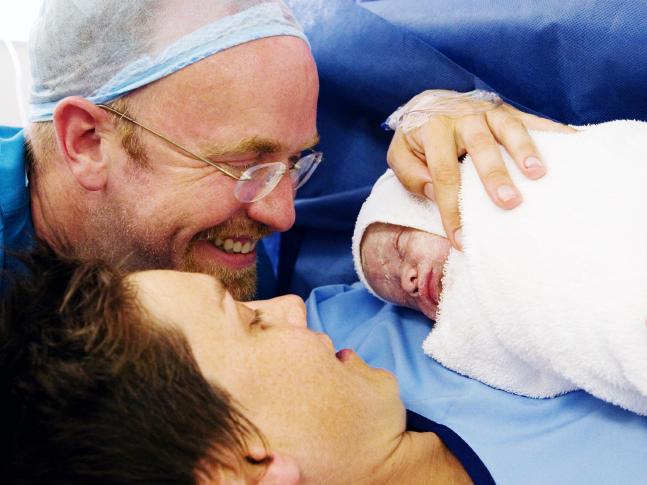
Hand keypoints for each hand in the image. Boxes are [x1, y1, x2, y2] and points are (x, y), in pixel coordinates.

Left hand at [386, 91, 575, 249]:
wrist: (431, 102)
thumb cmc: (418, 139)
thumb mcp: (401, 154)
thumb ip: (410, 174)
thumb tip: (437, 193)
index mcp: (432, 130)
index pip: (443, 174)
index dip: (452, 208)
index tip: (462, 239)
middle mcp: (462, 117)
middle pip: (480, 146)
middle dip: (494, 175)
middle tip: (509, 203)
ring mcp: (487, 111)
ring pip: (508, 127)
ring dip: (525, 150)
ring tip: (539, 174)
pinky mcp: (507, 110)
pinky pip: (531, 119)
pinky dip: (552, 130)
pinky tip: (573, 142)